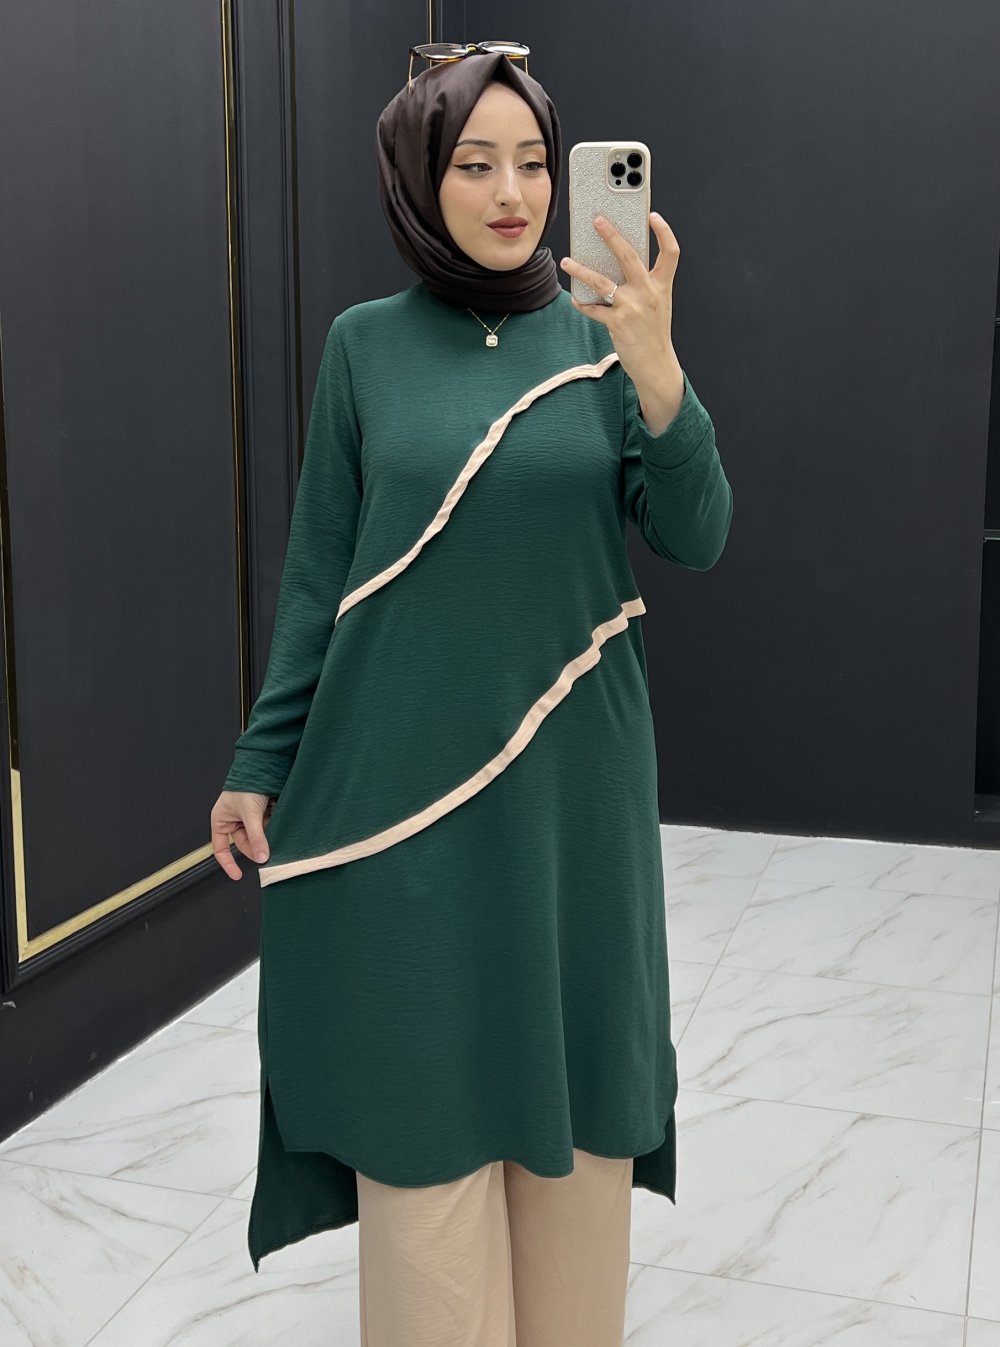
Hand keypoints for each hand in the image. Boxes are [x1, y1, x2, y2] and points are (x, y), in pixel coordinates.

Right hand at [211, 790, 271, 880]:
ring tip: (271, 825)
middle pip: (245, 843)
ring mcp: (247, 817)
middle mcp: (232, 820)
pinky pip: (266, 827)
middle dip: (257, 845)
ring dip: (266, 834)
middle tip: (269, 851)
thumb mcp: (250, 815)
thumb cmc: (246, 785)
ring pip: (258, 836)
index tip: (237, 875)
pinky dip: (272, 826)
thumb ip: (256, 838)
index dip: (228, 863)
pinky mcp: (260, 813)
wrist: (263, 767)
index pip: (221, 849)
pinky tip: (276, 818)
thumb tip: (262, 857)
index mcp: (221, 820)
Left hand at [560, 211, 679, 390]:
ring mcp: (632, 308)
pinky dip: (582, 303)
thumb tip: (615, 265)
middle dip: (611, 235)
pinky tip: (575, 298)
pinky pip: (593, 308)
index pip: (670, 253)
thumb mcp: (657, 304)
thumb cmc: (653, 332)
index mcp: (661, 286)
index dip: (664, 232)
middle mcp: (648, 293)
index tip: (653, 216)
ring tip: (566, 262)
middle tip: (597, 220)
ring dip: (581, 270)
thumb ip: (644, 284)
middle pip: (629, 256)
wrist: (656, 365)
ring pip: (601, 281)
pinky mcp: (617, 323)